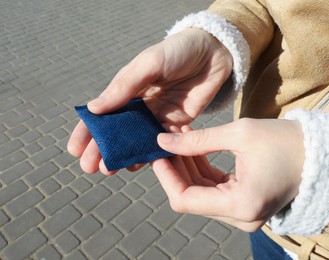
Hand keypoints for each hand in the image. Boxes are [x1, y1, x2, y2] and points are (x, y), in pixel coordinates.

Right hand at [67, 28, 232, 173]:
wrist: (213, 53)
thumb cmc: (178, 51)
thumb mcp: (149, 64)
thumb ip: (125, 86)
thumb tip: (94, 109)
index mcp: (128, 89)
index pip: (103, 113)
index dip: (88, 131)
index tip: (74, 149)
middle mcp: (140, 106)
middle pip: (118, 132)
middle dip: (103, 149)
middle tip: (90, 168)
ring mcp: (158, 117)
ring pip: (137, 141)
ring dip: (124, 155)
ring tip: (110, 170)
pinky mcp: (177, 124)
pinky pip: (162, 143)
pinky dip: (150, 154)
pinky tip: (139, 165)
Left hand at [152, 119, 304, 231]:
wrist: (320, 154)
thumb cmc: (287, 141)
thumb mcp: (240, 134)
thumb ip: (197, 140)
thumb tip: (163, 140)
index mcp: (242, 204)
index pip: (185, 199)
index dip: (165, 176)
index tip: (156, 152)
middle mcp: (242, 217)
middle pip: (191, 196)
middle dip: (175, 167)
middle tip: (165, 139)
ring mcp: (244, 214)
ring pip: (201, 193)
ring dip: (187, 167)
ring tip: (179, 137)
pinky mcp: (245, 205)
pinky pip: (214, 190)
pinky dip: (202, 170)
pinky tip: (193, 147)